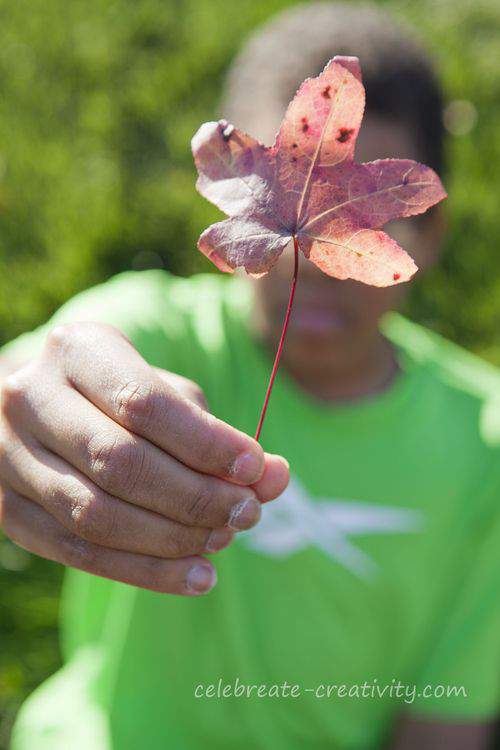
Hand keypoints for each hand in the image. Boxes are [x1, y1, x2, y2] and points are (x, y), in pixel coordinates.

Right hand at [0, 322, 288, 594]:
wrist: (44, 409)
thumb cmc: (122, 395)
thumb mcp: (170, 396)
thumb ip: (219, 435)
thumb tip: (275, 478)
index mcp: (77, 350)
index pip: (143, 402)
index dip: (205, 442)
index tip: (255, 467)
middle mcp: (29, 398)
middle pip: (119, 462)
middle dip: (195, 496)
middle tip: (247, 512)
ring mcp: (9, 456)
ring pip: (96, 515)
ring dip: (172, 539)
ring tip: (223, 540)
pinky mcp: (8, 510)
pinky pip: (79, 553)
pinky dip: (145, 572)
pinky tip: (196, 576)